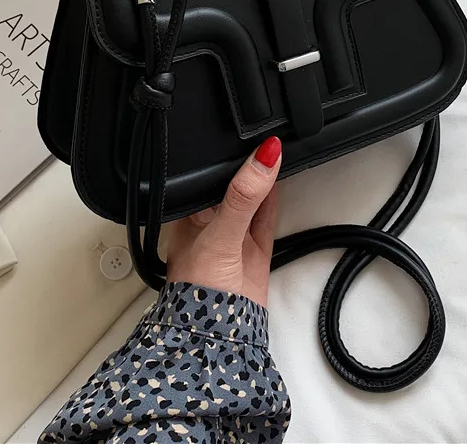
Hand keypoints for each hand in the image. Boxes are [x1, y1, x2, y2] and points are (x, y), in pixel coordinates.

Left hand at [166, 137, 281, 306]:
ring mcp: (234, 234)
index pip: (207, 174)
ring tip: (275, 149)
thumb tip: (263, 159)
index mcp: (188, 213)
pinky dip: (275, 197)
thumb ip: (243, 197)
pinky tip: (279, 178)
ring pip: (251, 196)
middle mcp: (209, 221)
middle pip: (231, 182)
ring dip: (263, 176)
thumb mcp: (221, 234)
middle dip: (247, 163)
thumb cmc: (198, 289)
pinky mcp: (254, 248)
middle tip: (265, 137)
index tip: (244, 131)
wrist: (221, 334)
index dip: (223, 154)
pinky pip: (267, 215)